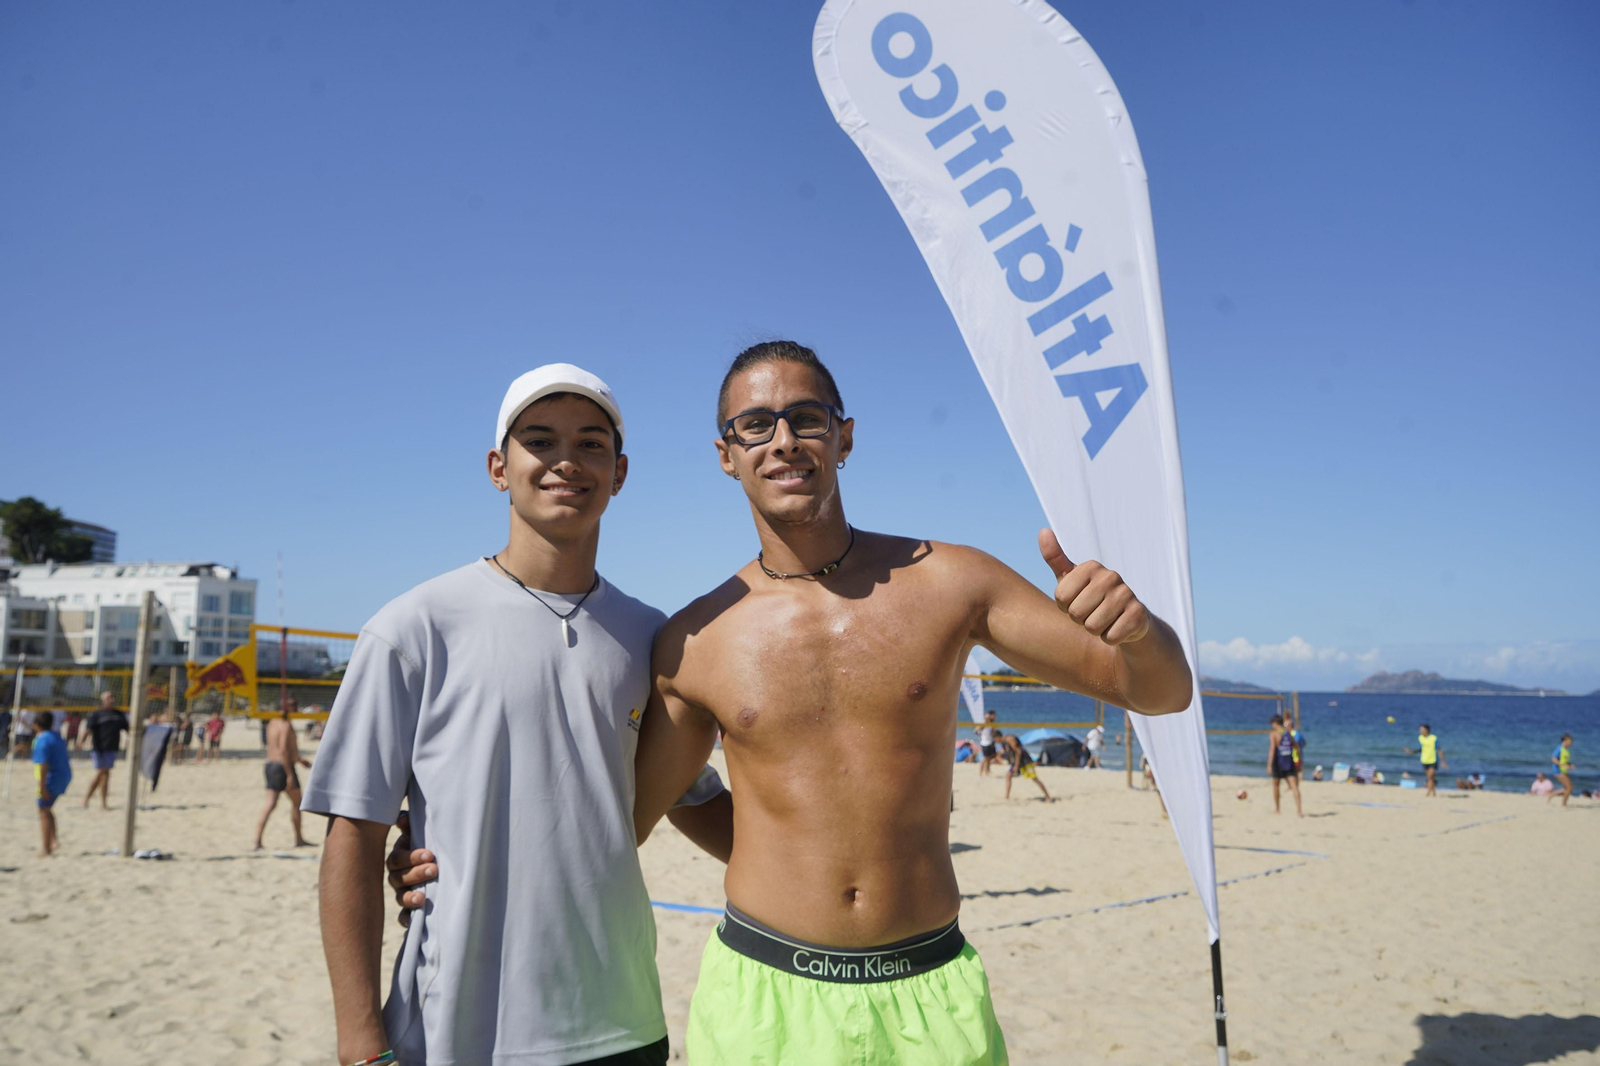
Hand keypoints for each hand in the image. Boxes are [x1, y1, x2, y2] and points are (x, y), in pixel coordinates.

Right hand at [386, 811, 435, 925]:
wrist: (435, 866)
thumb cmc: (425, 847)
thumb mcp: (418, 835)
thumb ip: (410, 826)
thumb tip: (403, 817)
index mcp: (398, 859)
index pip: (397, 859)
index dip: (411, 857)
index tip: (429, 855)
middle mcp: (397, 878)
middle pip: (399, 878)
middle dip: (416, 874)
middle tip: (434, 870)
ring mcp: (402, 893)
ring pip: (401, 897)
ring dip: (411, 897)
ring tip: (423, 897)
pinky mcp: (409, 910)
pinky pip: (404, 917)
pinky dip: (407, 919)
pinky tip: (411, 921)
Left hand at [1039, 529, 1150, 645]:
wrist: (1125, 618)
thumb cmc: (1090, 597)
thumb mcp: (1070, 579)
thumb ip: (1055, 558)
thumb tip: (1043, 531)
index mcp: (1091, 567)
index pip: (1061, 597)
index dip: (1065, 607)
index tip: (1077, 601)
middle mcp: (1111, 576)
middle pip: (1076, 613)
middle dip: (1080, 620)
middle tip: (1091, 613)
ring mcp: (1127, 594)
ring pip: (1093, 627)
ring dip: (1095, 630)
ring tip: (1104, 620)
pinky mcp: (1138, 615)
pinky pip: (1110, 637)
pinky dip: (1110, 638)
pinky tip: (1117, 627)